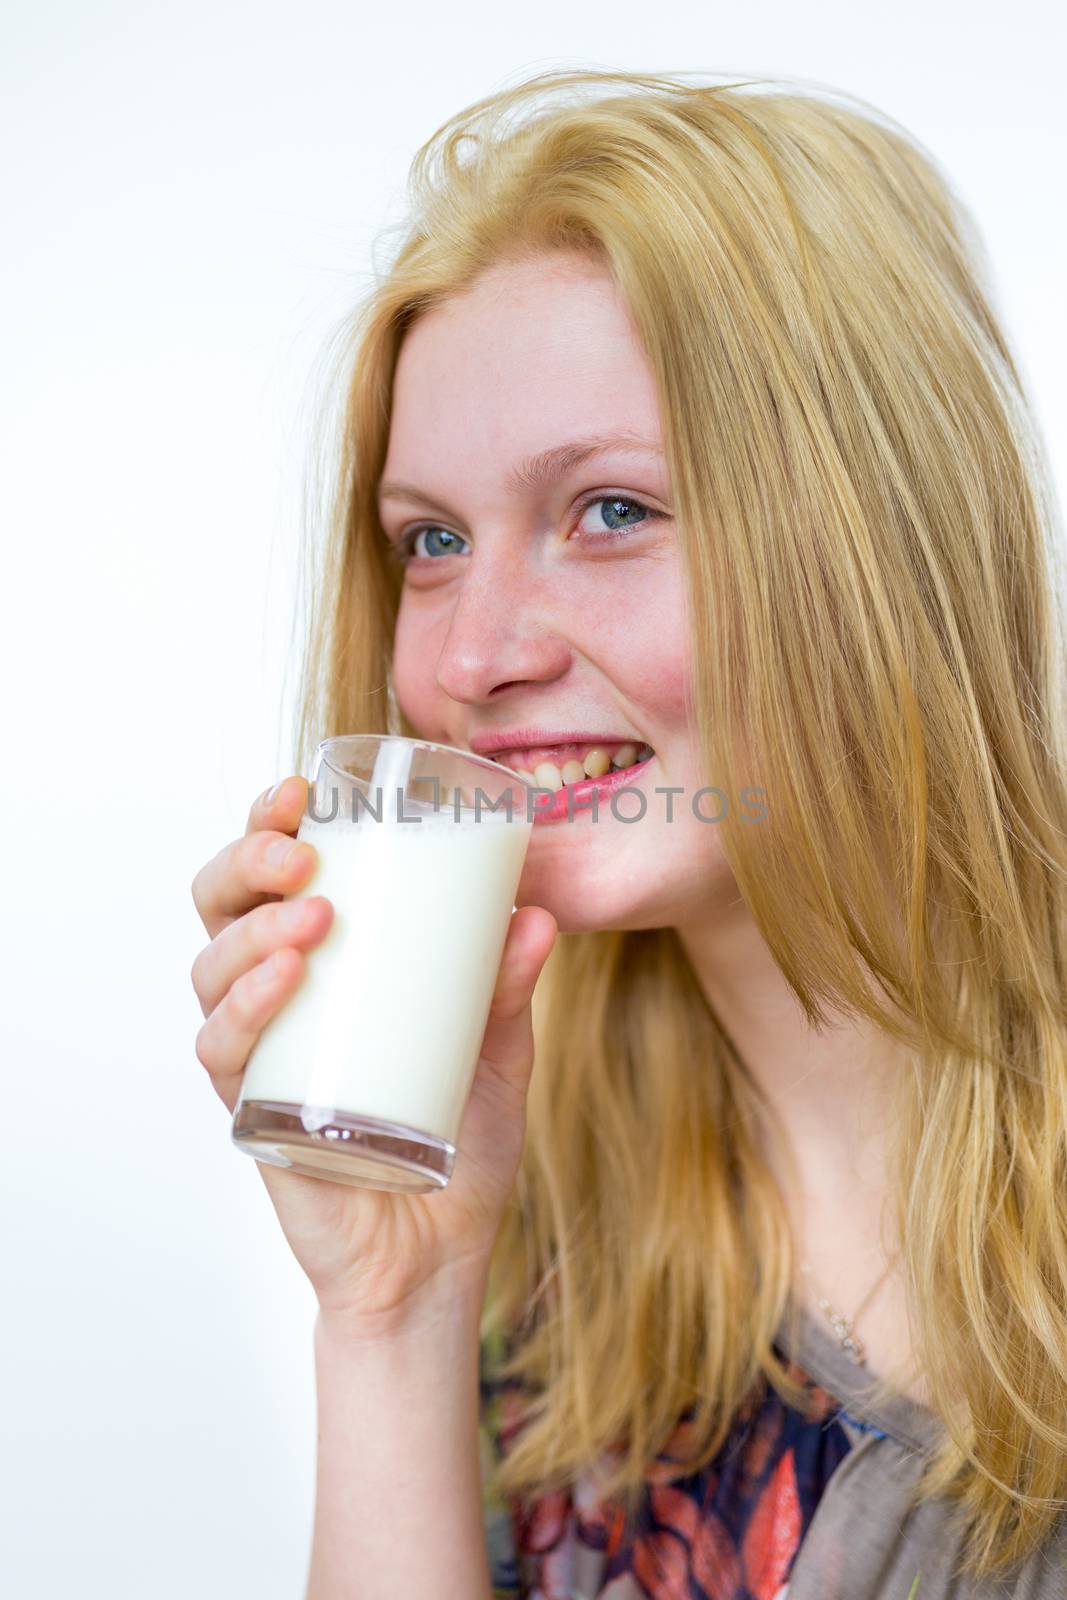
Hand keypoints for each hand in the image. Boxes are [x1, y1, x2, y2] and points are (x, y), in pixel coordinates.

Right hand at [190, 776, 556, 1337]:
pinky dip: (245, 1007)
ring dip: (253, 929)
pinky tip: (285, 979)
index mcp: (324, 967)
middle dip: (246, 861)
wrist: (437, 1258)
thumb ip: (507, 986)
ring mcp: (256, 1054)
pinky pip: (222, 1049)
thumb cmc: (457, 1143)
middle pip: (222, 906)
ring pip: (210, 968)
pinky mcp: (251, 1112)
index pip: (274, 877)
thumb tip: (539, 915)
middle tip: (299, 851)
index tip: (302, 789)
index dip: (270, 824)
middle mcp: (273, 999)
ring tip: (317, 913)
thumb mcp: (497, 1052)